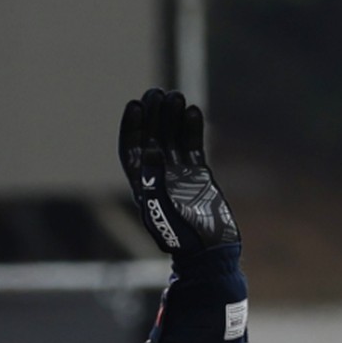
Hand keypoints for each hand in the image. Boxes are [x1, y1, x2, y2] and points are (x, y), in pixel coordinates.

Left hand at [119, 88, 239, 257]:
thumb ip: (154, 180)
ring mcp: (179, 175)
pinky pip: (193, 146)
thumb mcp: (163, 208)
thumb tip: (150, 149)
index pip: (132, 151)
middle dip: (152, 116)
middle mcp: (158, 178)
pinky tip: (192, 111)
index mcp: (142, 187)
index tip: (135, 105)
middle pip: (151, 139)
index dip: (131, 128)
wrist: (210, 250)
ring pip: (172, 139)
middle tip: (155, 92)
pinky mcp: (199, 175)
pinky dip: (192, 129)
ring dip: (171, 118)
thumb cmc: (182, 235)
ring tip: (175, 95)